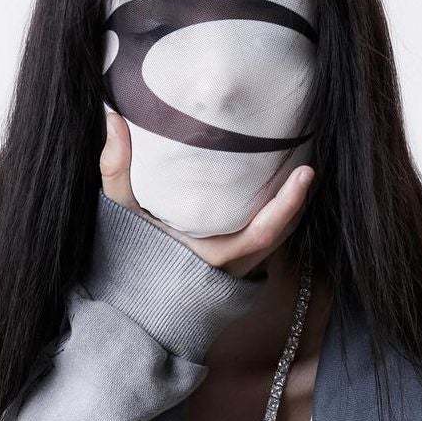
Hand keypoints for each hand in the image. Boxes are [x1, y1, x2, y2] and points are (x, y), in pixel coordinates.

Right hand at [99, 107, 313, 279]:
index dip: (288, 206)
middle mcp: (234, 267)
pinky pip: (268, 239)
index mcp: (215, 256)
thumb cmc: (129, 257)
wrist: (132, 302)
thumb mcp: (120, 213)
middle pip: (281, 233)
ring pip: (278, 238)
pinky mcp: (239, 267)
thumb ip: (116, 171)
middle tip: (309, 156)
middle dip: (298, 199)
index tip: (306, 173)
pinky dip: (278, 215)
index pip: (263, 233)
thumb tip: (113, 118)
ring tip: (301, 165)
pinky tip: (279, 186)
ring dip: (291, 207)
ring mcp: (239, 269)